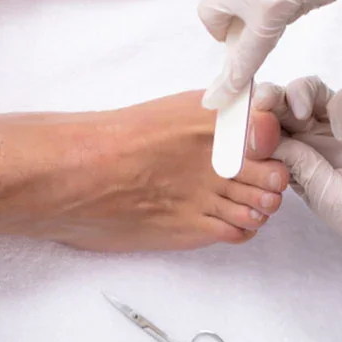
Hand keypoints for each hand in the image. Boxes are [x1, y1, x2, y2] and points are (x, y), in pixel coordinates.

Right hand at [0, 91, 288, 252]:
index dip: (273, 138)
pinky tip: (221, 216)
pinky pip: (240, 229)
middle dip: (273, 172)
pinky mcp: (191, 225)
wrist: (63, 173)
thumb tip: (236, 121)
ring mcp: (204, 189)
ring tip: (234, 197)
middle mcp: (210, 149)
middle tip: (253, 174)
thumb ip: (199, 117)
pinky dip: (240, 225)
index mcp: (202, 113)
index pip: (272, 123)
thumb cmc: (98, 140)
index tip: (263, 143)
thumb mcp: (157, 112)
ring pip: (266, 203)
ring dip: (258, 202)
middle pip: (278, 167)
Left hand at [257, 77, 341, 306]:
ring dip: (299, 94)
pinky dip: (339, 107)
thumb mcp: (319, 190)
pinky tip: (341, 133)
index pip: (266, 127)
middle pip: (283, 103)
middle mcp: (313, 137)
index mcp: (294, 156)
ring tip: (301, 113)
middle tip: (264, 102)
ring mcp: (339, 125)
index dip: (253, 118)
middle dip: (270, 97)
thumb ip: (294, 159)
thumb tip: (260, 132)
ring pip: (311, 91)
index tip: (244, 117)